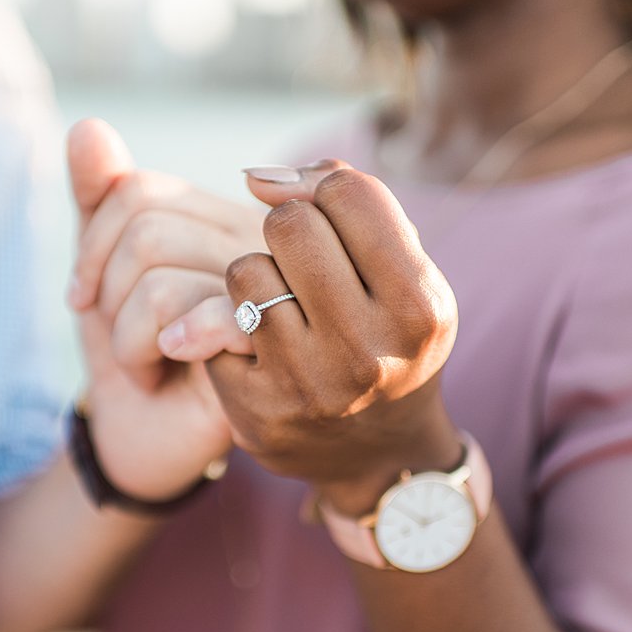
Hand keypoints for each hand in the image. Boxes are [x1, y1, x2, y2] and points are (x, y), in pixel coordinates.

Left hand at [68, 128, 266, 389]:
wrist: (145, 435)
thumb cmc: (129, 347)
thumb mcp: (101, 269)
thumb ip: (96, 199)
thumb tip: (87, 126)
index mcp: (218, 217)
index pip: (137, 191)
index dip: (92, 244)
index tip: (83, 296)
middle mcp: (255, 247)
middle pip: (145, 231)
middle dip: (107, 295)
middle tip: (122, 336)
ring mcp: (271, 297)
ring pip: (157, 278)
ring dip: (125, 336)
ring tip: (147, 362)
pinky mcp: (269, 354)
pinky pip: (191, 320)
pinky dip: (150, 348)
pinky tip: (164, 367)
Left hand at [158, 166, 464, 514]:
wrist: (381, 454)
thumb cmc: (391, 337)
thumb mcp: (406, 273)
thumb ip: (351, 204)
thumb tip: (257, 177)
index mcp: (417, 307)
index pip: (349, 195)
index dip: (326, 190)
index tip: (324, 212)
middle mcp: (366, 351)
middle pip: (289, 224)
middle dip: (289, 229)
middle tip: (300, 259)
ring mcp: (307, 386)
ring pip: (244, 269)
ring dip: (256, 274)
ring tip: (283, 302)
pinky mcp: (255, 412)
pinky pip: (214, 324)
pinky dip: (231, 323)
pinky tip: (261, 344)